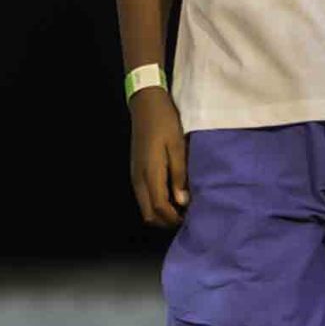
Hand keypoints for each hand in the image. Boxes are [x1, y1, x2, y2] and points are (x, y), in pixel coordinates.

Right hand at [129, 86, 189, 229]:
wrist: (145, 104)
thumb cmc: (165, 122)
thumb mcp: (178, 146)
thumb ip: (179, 175)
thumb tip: (182, 202)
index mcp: (150, 173)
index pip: (159, 207)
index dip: (173, 218)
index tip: (190, 218)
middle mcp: (139, 178)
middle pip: (148, 214)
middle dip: (165, 220)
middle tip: (185, 216)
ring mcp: (135, 175)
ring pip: (144, 207)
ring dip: (160, 212)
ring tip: (180, 207)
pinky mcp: (136, 171)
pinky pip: (143, 196)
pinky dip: (155, 203)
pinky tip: (170, 195)